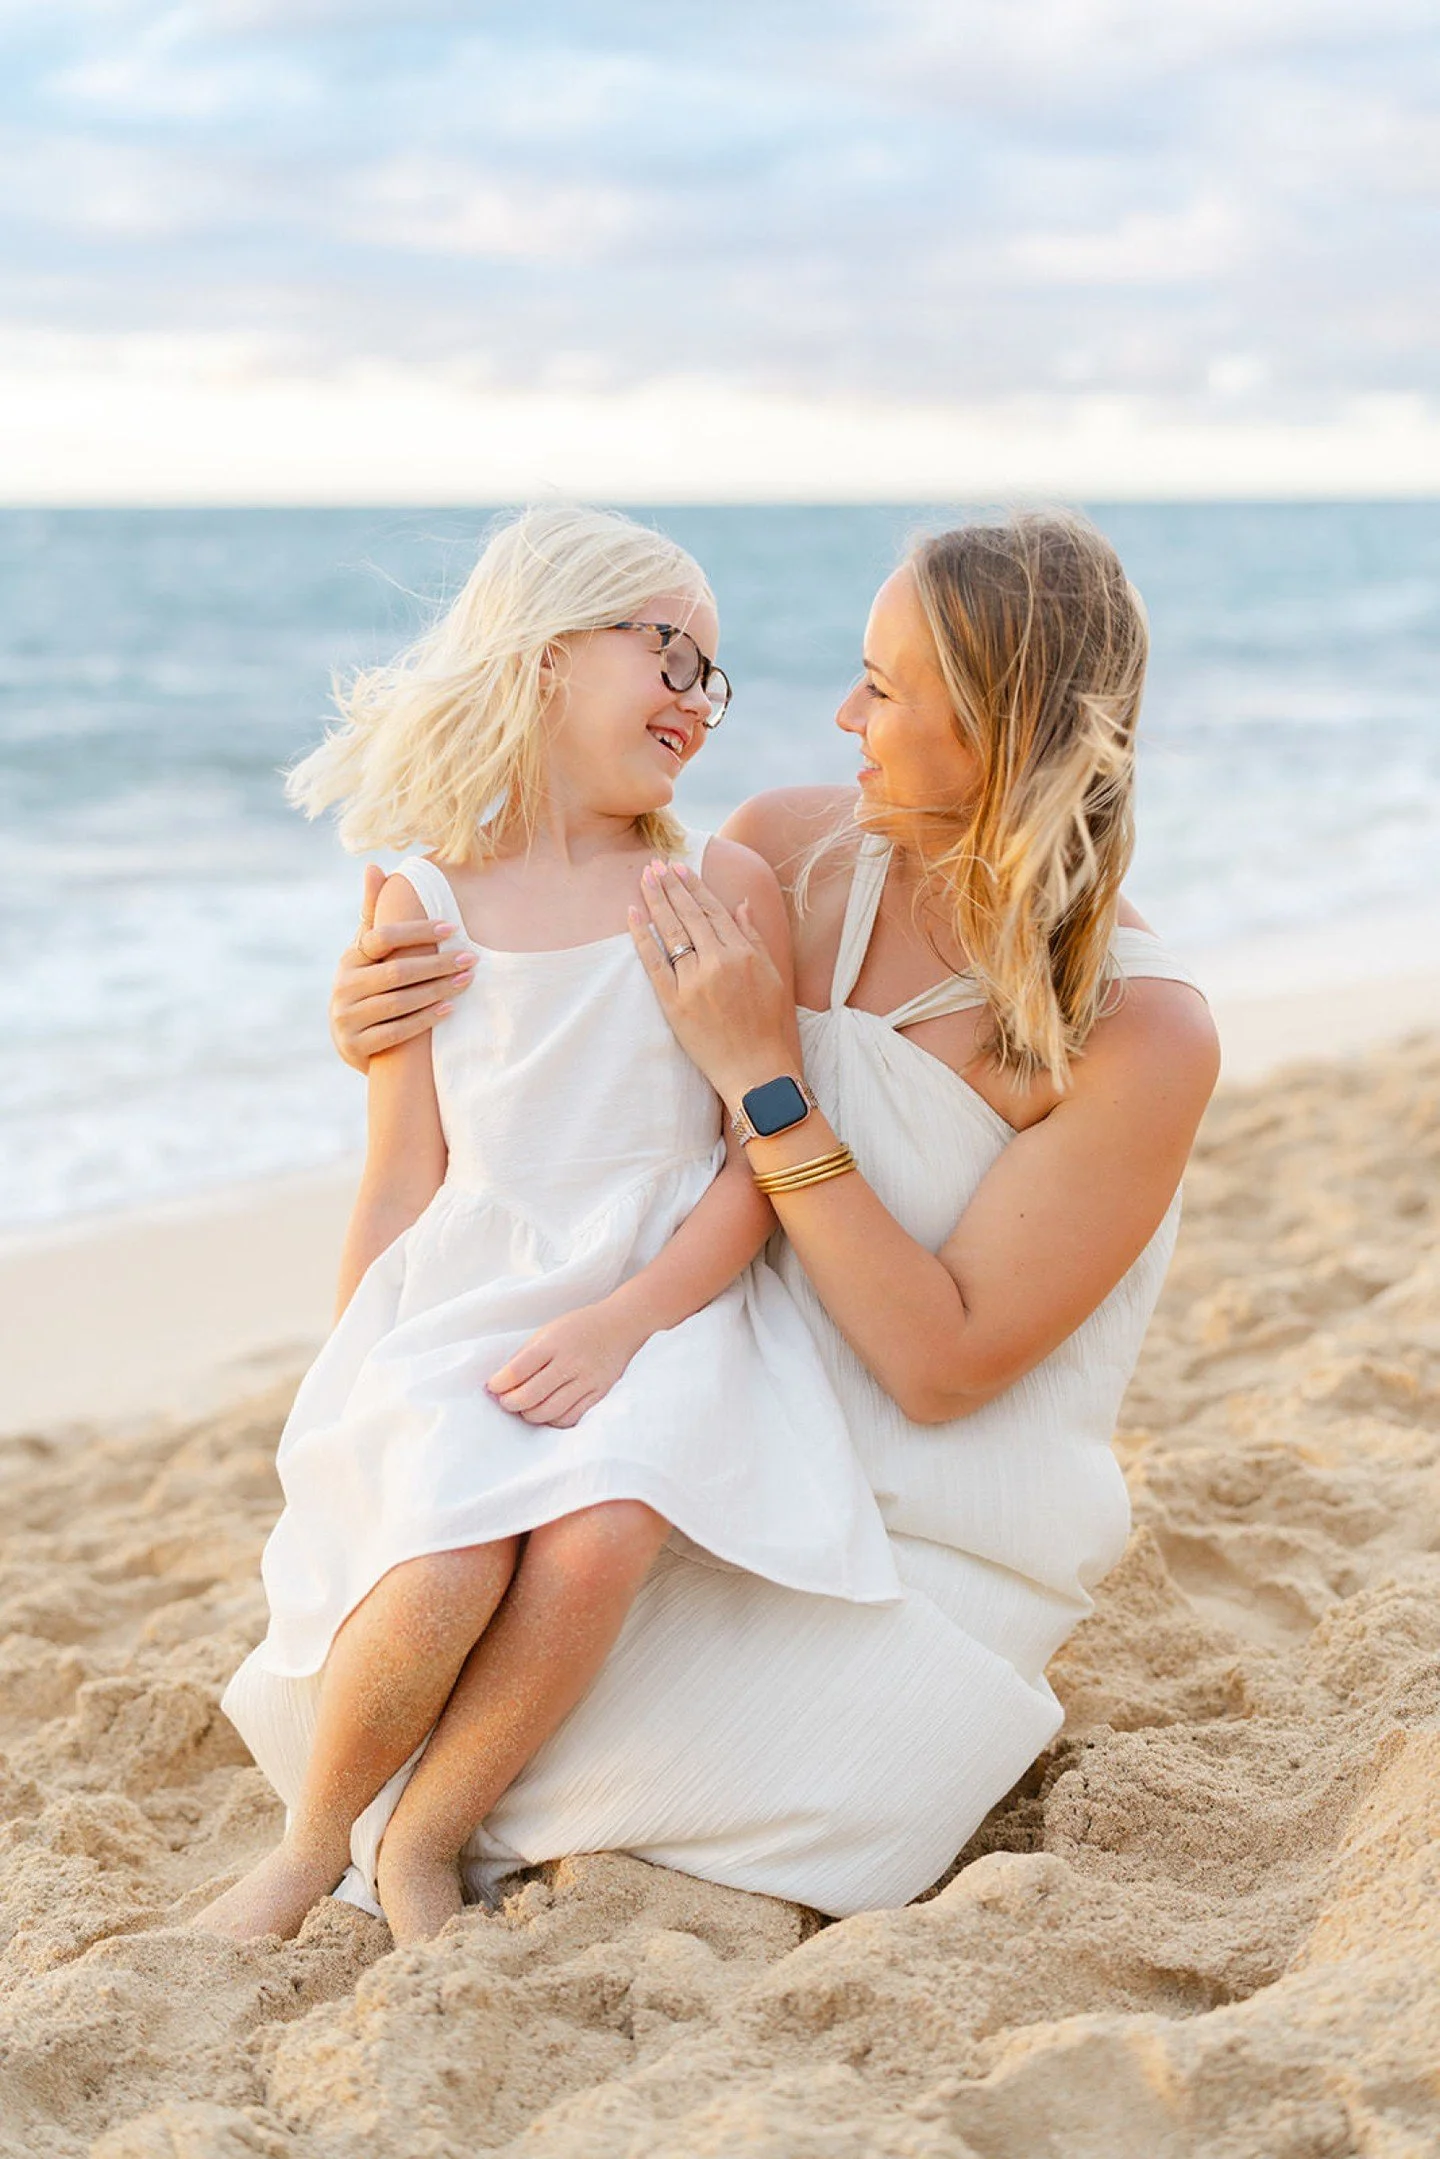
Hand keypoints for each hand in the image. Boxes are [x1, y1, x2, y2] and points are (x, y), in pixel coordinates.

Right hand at [330, 864, 475, 1071]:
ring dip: (437, 990)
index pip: (381, 938)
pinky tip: (450, 1009)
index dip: (416, 932)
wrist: (351, 1041)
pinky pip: (397, 1032)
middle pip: (396, 972)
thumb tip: (373, 865)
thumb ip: (373, 912)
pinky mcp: (355, 1046)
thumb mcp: (366, 951)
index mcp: (349, 959)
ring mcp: (347, 1018)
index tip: (452, 928)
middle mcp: (343, 987)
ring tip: (468, 980)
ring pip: (399, 1002)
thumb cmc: (367, 984)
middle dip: (437, 964)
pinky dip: (425, 1020)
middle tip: (472, 958)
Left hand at [486, 1299, 647, 1427]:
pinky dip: (553, 1420)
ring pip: (549, 1412)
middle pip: (530, 1396)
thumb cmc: (579, 1328)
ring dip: (530, 1414)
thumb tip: (501, 1382)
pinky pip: (570, 1417)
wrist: (621, 1326)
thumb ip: (526, 1356)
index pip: (517, 1371)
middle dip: (510, 1403)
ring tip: (525, 1408)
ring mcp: (586, 1380)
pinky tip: (547, 1412)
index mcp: (553, 1343)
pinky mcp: (599, 1394)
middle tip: (506, 1401)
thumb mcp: (548, 1331)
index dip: (499, 1384)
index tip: (493, 1387)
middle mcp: (570, 1362)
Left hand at [627, 862, 793, 1100]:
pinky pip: (653, 962)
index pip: (713, 910)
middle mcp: (718, 962)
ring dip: (656, 901)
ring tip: (644, 878)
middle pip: (689, 915)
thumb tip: (740, 904)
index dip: (695, 886)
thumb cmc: (767, 1026)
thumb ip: (754, 937)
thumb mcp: (772, 976)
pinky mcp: (674, 1002)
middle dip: (671, 886)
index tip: (680, 867)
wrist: (756, 1070)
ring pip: (671, 932)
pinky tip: (633, 914)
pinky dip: (642, 936)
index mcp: (743, 953)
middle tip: (656, 864)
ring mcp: (694, 982)